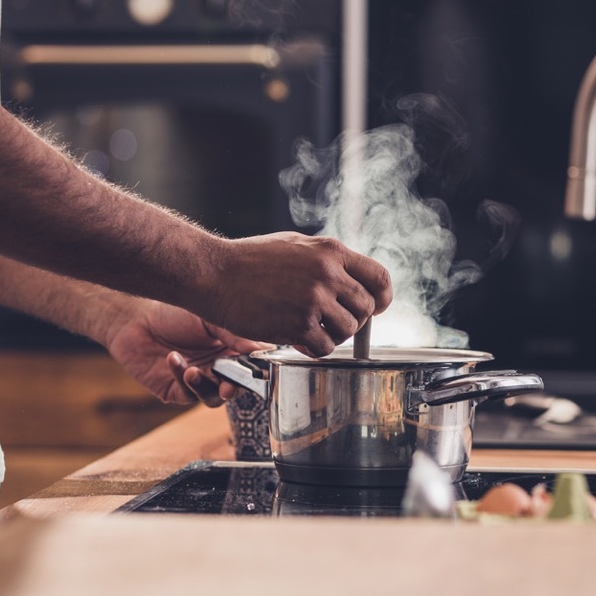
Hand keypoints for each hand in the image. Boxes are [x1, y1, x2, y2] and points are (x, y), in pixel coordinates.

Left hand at [105, 300, 269, 405]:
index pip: (252, 365)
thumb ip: (234, 334)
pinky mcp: (176, 391)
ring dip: (206, 387)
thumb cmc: (173, 313)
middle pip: (237, 386)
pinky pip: (187, 394)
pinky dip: (182, 378)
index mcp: (231, 349)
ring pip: (214, 398)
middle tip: (230, 385)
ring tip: (193, 371)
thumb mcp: (209, 317)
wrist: (135, 319)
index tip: (260, 371)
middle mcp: (218, 367)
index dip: (258, 370)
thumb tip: (261, 348)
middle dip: (235, 388)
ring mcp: (198, 381)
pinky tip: (173, 359)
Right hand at [202, 233, 392, 356]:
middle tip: (331, 323)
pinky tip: (298, 340)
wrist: (214, 274)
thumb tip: (352, 281)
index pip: (379, 278)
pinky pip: (325, 348)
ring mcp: (313, 300)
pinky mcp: (298, 325)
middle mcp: (327, 274)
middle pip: (366, 309)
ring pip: (348, 331)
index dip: (381, 298)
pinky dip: (315, 349)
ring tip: (311, 329)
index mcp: (330, 251)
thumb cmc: (249, 260)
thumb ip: (327, 261)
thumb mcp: (296, 246)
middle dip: (353, 320)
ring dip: (333, 336)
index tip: (374, 308)